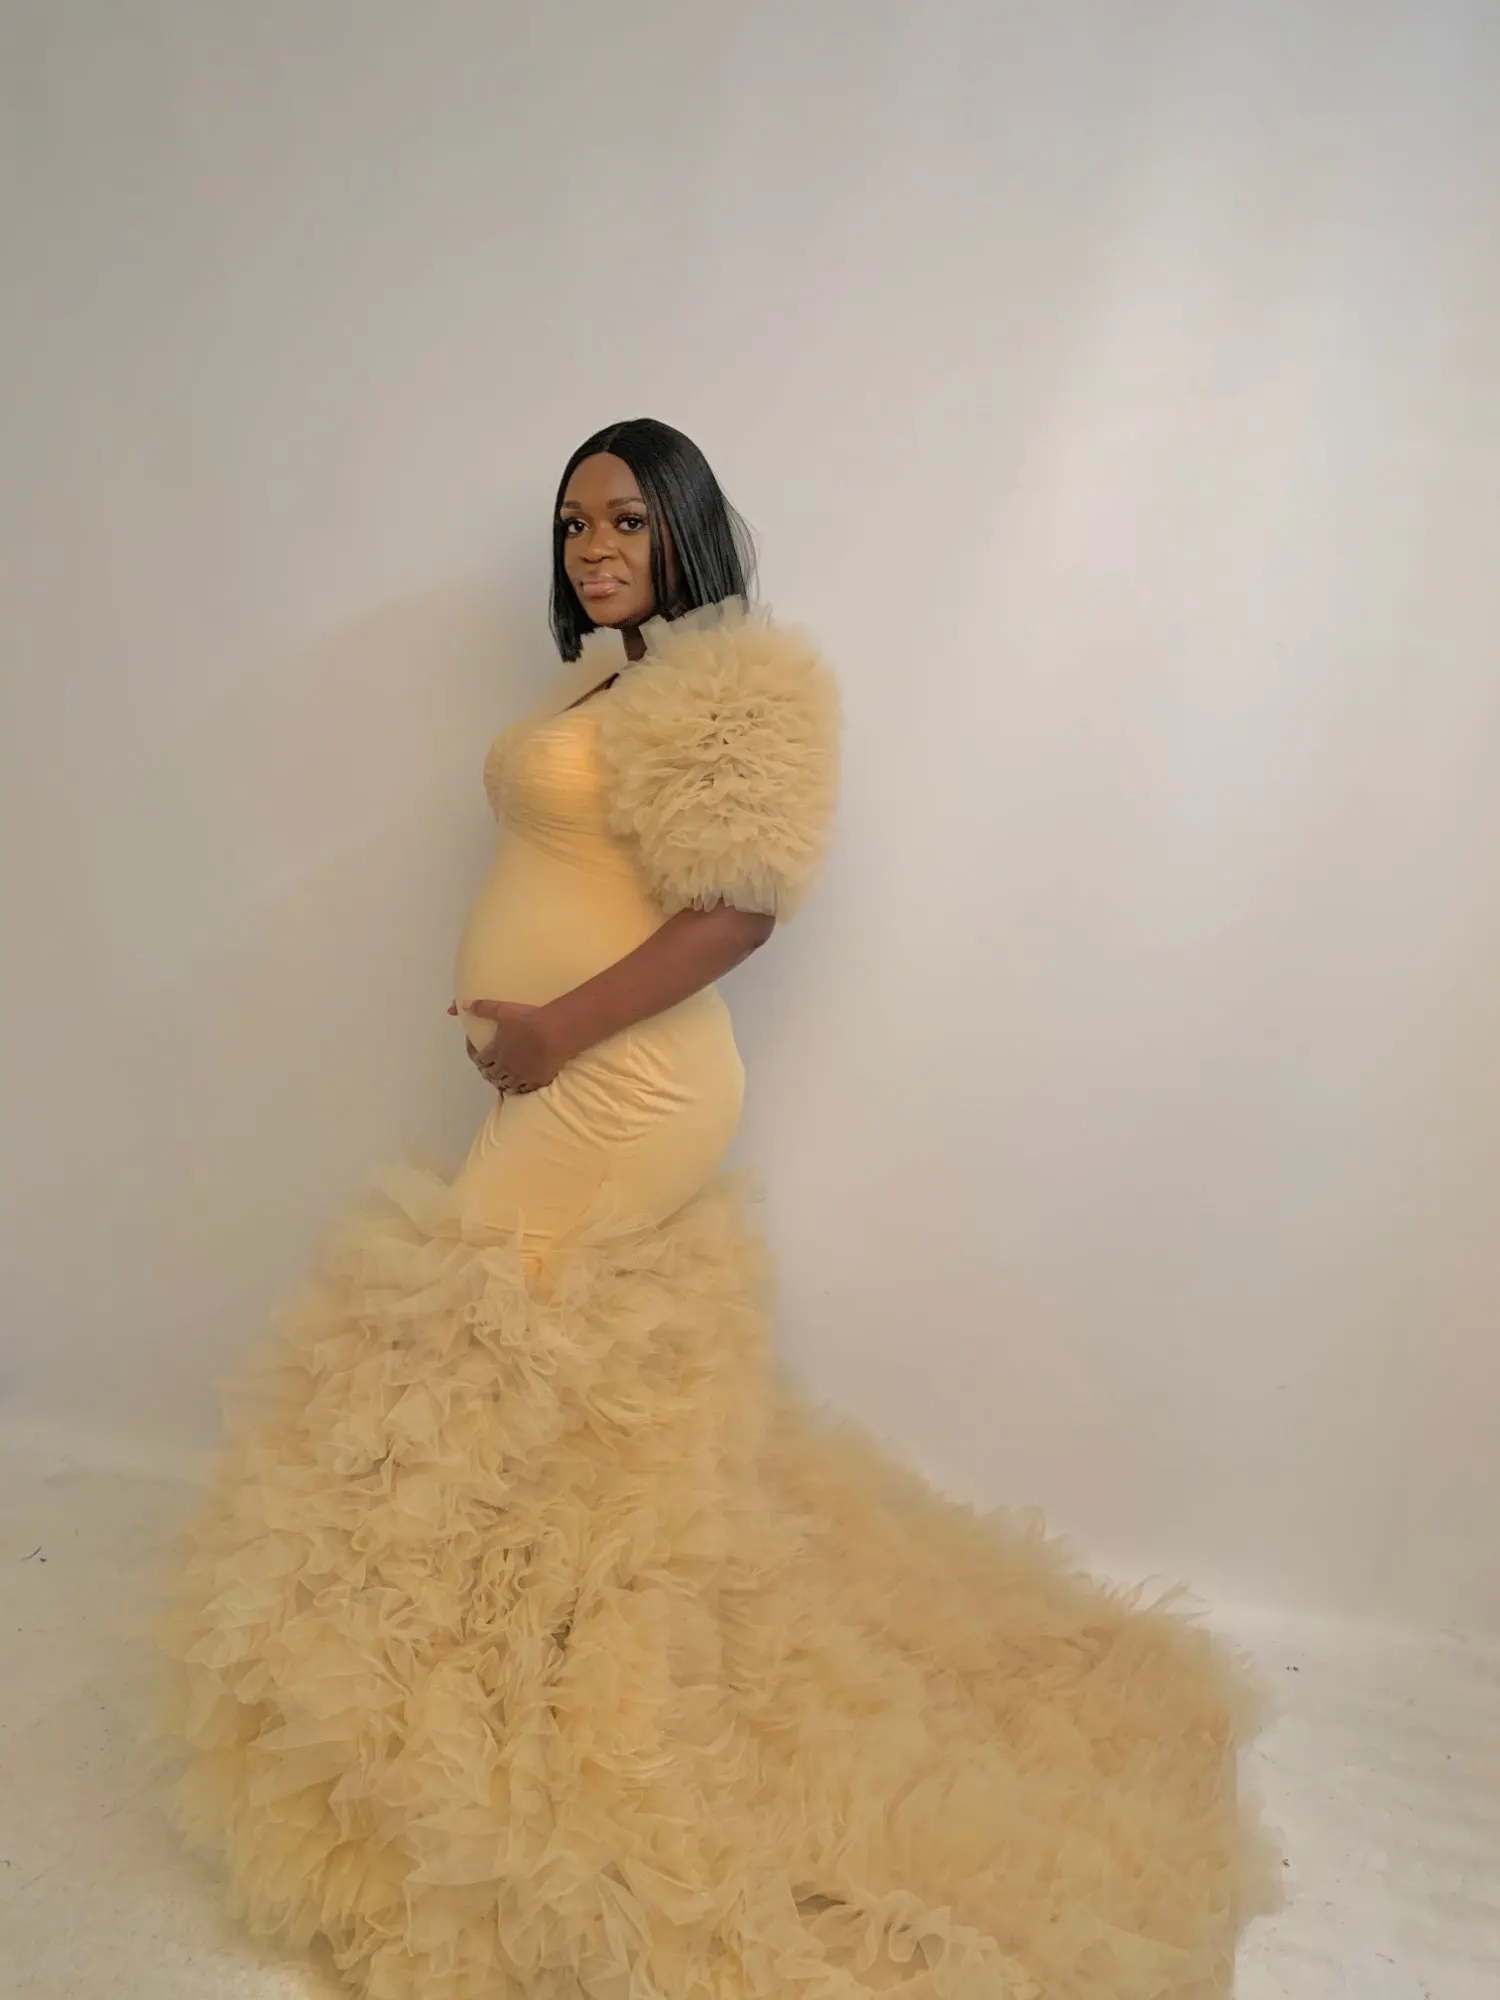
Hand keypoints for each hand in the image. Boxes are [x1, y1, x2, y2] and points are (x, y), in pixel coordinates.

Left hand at [448, 1000, 565, 1094]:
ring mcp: (520, 1076)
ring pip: (506, 1085)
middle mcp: (505, 1066)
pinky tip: (520, 1085)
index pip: (480, 1060)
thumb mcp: (503, 1010)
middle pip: (491, 1074)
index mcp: (495, 1051)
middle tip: (490, 1067)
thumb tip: (463, 1005)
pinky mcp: (536, 1081)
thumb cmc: (528, 1019)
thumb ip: (483, 1008)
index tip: (478, 1054)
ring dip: (501, 1082)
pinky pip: (523, 1090)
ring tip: (503, 1079)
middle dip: (488, 1072)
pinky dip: (518, 1088)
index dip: (476, 1058)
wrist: (555, 1032)